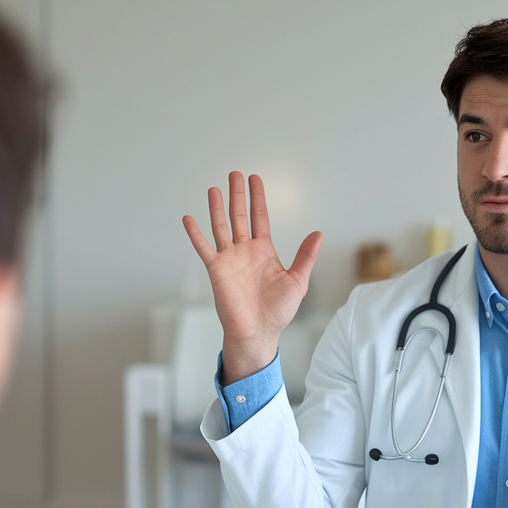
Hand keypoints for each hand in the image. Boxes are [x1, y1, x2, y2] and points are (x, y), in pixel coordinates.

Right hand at [183, 172, 322, 384]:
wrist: (257, 333)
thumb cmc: (277, 312)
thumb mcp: (297, 281)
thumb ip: (305, 256)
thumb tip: (319, 233)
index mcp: (264, 252)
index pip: (260, 217)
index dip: (257, 198)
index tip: (254, 180)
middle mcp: (245, 252)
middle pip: (239, 216)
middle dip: (237, 195)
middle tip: (235, 174)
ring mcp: (229, 259)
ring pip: (220, 226)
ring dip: (216, 208)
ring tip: (214, 189)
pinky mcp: (216, 270)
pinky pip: (203, 247)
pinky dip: (195, 233)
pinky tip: (188, 218)